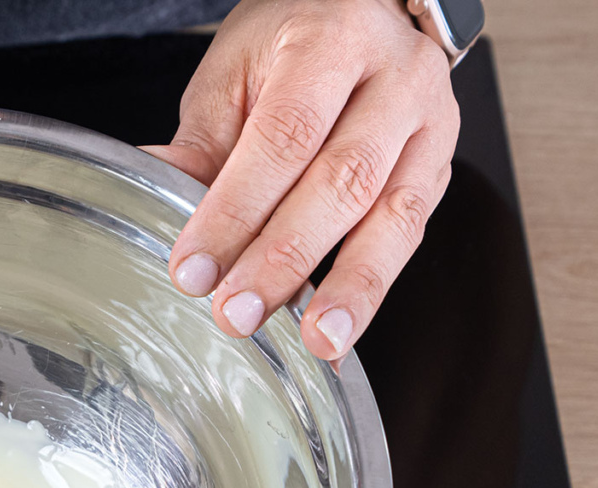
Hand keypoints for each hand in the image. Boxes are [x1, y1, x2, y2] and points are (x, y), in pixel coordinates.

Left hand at [146, 0, 459, 360]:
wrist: (368, 10)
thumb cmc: (294, 41)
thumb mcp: (236, 71)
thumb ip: (204, 140)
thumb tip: (156, 196)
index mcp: (332, 40)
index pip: (283, 137)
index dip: (236, 210)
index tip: (195, 268)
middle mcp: (396, 78)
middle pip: (342, 180)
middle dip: (284, 257)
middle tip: (237, 314)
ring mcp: (430, 124)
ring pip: (393, 216)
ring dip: (350, 287)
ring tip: (317, 343)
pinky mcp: (441, 166)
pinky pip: (409, 236)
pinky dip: (371, 289)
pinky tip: (340, 332)